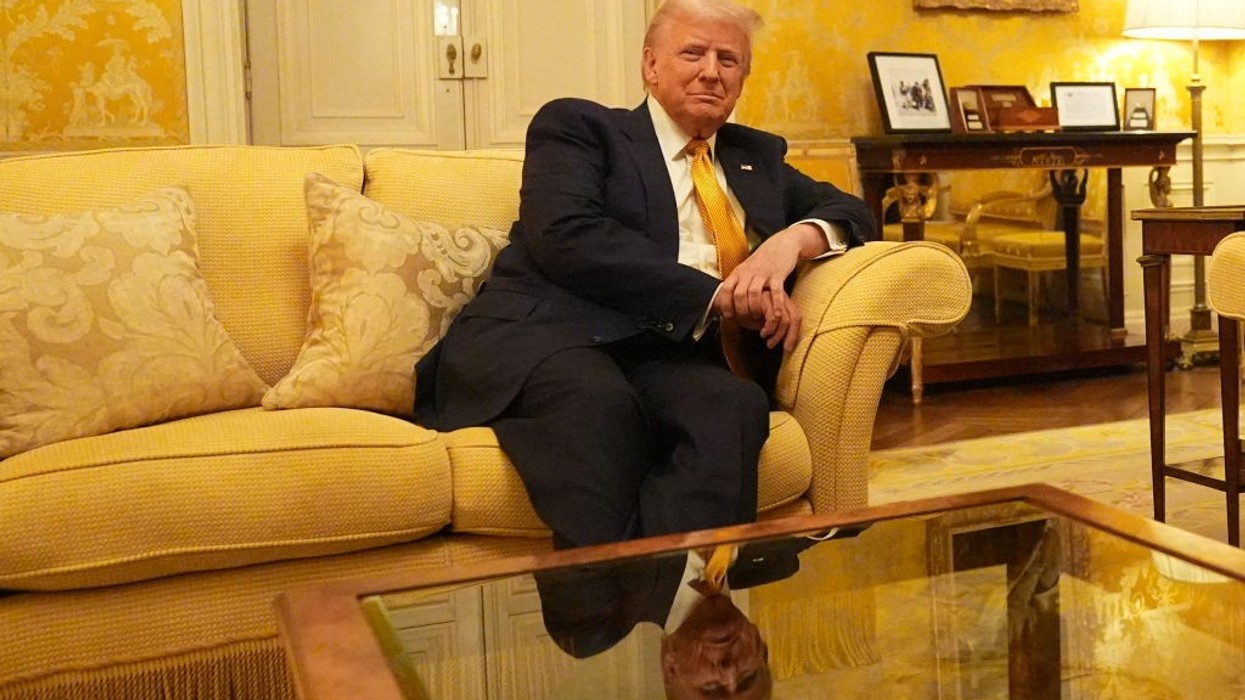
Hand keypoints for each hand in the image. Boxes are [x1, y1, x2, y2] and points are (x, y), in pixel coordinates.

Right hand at [712, 286, 801, 350]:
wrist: (725, 301)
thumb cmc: (745, 313)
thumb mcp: (761, 322)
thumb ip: (772, 327)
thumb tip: (786, 342)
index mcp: (782, 300)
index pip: (796, 316)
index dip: (794, 334)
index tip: (787, 348)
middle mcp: (779, 295)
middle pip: (794, 317)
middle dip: (787, 336)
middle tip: (773, 345)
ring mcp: (772, 295)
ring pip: (784, 318)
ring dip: (776, 334)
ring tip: (766, 340)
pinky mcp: (762, 296)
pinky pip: (772, 315)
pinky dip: (769, 328)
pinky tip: (761, 333)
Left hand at [713, 223, 824, 349]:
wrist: (782, 244)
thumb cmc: (762, 260)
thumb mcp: (745, 268)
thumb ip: (737, 282)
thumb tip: (726, 298)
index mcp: (739, 271)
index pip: (726, 288)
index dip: (725, 304)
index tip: (728, 315)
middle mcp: (749, 272)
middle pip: (739, 294)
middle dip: (741, 310)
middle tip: (745, 320)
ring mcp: (763, 273)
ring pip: (754, 294)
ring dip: (755, 309)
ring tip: (758, 318)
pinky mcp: (778, 275)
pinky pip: (776, 292)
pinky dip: (776, 305)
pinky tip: (776, 315)